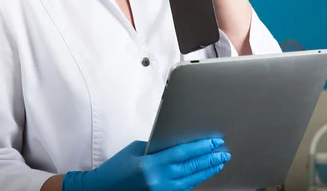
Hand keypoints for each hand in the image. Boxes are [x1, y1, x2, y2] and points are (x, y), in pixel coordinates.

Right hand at [62, 138, 229, 190]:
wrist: (102, 190)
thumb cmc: (117, 168)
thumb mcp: (136, 150)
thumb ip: (157, 148)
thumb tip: (178, 144)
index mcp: (151, 165)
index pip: (183, 153)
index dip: (201, 147)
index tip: (215, 141)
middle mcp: (158, 181)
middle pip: (191, 168)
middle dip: (210, 160)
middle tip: (223, 153)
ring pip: (191, 182)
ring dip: (206, 171)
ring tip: (218, 163)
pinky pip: (182, 190)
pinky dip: (194, 182)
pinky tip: (202, 175)